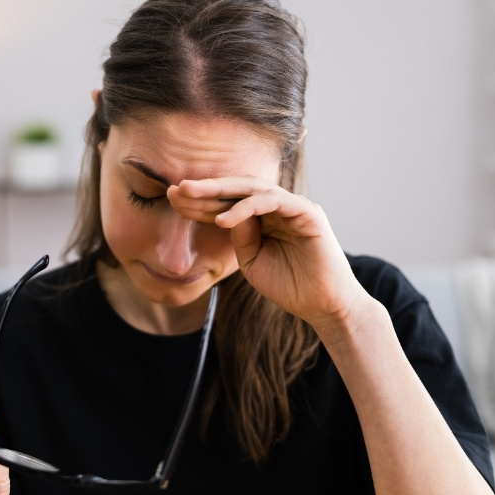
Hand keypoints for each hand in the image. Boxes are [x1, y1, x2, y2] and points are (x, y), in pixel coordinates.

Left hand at [167, 177, 366, 329]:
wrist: (323, 306)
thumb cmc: (291, 287)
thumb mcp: (253, 262)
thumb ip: (239, 238)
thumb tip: (225, 214)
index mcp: (264, 218)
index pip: (228, 203)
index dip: (200, 202)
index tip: (171, 200)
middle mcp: (278, 207)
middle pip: (236, 190)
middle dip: (205, 189)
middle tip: (175, 188)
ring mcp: (293, 207)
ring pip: (251, 189)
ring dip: (219, 190)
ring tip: (190, 194)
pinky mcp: (307, 213)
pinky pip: (271, 202)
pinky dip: (246, 208)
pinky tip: (222, 219)